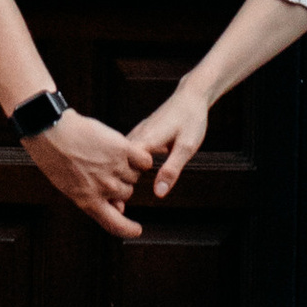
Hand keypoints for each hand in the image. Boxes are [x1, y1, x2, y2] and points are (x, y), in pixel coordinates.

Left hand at [26, 110, 151, 240]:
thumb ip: (91, 198)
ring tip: (109, 155)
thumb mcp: (68, 186)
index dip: (128, 230)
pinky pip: (143, 161)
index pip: (115, 224)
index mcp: (88, 201)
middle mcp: (104, 188)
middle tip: (105, 168)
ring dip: (127, 168)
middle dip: (119, 184)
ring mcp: (115, 169)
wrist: (51, 131)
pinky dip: (140, 158)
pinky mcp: (122, 149)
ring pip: (134, 176)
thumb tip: (115, 206)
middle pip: (127, 193)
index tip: (136, 230)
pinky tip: (130, 152)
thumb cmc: (54, 156)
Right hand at [127, 82, 213, 199]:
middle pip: (118, 165)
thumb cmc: (191, 120)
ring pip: (120, 158)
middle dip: (116, 185)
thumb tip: (159, 193)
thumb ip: (171, 170)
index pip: (123, 169)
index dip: (118, 188)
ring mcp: (137, 134)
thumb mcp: (186, 148)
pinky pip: (126, 153)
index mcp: (145, 141)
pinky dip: (124, 165)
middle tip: (115, 209)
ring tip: (116, 197)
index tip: (116, 207)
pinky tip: (125, 176)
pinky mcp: (141, 134)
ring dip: (119, 176)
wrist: (191, 97)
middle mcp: (136, 136)